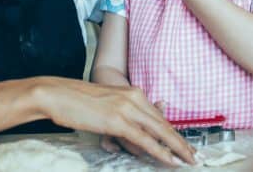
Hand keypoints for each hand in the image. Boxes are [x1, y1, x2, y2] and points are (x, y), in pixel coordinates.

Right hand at [37, 78, 194, 166]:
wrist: (57, 93)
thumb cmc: (76, 101)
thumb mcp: (105, 105)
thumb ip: (121, 114)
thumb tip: (129, 131)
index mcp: (131, 92)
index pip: (158, 115)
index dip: (173, 131)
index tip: (183, 143)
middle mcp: (133, 98)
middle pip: (164, 123)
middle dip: (180, 141)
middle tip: (194, 155)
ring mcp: (126, 108)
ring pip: (160, 131)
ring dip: (177, 148)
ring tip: (189, 160)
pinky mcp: (117, 121)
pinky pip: (145, 139)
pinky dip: (161, 151)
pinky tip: (171, 160)